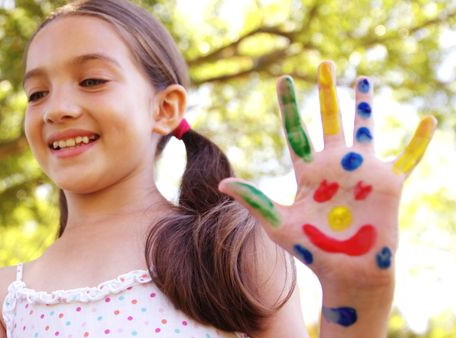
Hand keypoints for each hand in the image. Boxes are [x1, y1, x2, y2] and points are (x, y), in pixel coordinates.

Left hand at [219, 61, 435, 326]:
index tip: (283, 80)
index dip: (289, 105)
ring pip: (364, 128)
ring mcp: (362, 171)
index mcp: (307, 172)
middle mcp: (334, 165)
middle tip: (323, 63)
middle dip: (326, 91)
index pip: (296, 130)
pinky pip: (408, 156)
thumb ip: (254, 200)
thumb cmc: (311, 250)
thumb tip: (221, 184)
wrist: (346, 272)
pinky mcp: (388, 183)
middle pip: (329, 119)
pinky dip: (419, 140)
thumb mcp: (278, 223)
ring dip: (363, 104)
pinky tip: (428, 120)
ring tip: (361, 79)